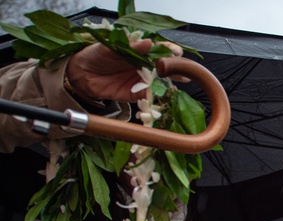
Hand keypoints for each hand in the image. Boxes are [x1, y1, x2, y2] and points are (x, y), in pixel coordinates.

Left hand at [65, 39, 181, 102]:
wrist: (81, 74)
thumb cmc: (95, 56)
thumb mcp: (111, 47)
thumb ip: (130, 46)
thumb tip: (149, 42)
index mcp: (140, 52)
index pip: (160, 50)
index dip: (170, 50)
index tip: (176, 52)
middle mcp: (144, 67)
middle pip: (166, 68)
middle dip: (177, 70)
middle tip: (182, 71)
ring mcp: (141, 81)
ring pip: (161, 83)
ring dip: (169, 84)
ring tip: (177, 83)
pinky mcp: (136, 95)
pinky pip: (149, 96)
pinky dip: (156, 96)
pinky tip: (161, 94)